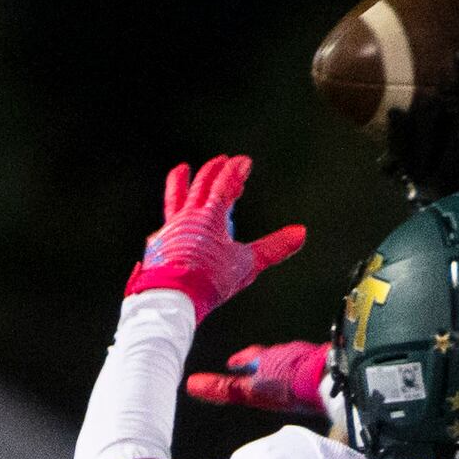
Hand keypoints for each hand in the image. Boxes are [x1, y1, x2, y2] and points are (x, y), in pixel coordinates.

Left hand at [125, 155, 305, 319]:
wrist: (173, 297)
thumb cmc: (210, 281)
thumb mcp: (247, 264)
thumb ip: (274, 248)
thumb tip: (300, 233)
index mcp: (210, 216)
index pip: (225, 185)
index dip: (236, 171)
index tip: (244, 161)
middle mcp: (188, 217)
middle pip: (201, 185)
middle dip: (213, 170)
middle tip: (221, 160)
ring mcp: (170, 229)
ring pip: (175, 198)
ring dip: (180, 182)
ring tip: (182, 170)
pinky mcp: (158, 245)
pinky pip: (164, 227)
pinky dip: (170, 222)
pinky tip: (167, 226)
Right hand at [184, 340, 331, 417]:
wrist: (332, 379)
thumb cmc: (290, 385)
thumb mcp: (254, 390)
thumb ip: (227, 389)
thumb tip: (192, 384)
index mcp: (268, 358)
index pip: (249, 356)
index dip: (240, 361)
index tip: (232, 364)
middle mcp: (288, 353)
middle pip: (271, 358)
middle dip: (263, 365)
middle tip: (256, 372)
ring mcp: (310, 359)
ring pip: (292, 362)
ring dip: (284, 369)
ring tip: (281, 379)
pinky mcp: (329, 368)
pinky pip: (312, 370)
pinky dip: (305, 376)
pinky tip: (309, 386)